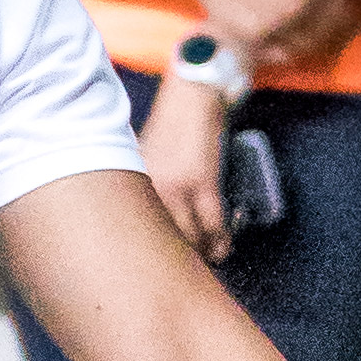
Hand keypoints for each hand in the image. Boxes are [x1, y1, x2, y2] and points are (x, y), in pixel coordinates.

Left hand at [142, 68, 233, 261]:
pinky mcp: (202, 180)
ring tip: (215, 258)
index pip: (139, 231)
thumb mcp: (151, 158)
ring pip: (190, 237)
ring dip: (206, 253)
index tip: (169, 263)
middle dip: (182, 258)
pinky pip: (213, 223)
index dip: (156, 252)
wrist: (194, 94)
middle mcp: (150, 188)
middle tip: (195, 266)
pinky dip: (221, 238)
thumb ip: (151, 187)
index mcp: (134, 184)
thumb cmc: (174, 125)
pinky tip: (225, 246)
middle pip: (163, 239)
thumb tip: (157, 218)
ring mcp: (175, 186)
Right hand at [182, 0, 360, 72]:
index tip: (337, 7)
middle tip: (323, 23)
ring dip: (309, 41)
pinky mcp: (251, 38)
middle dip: (329, 27)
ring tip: (303, 32)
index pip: (340, 7)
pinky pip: (280, 54)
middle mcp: (295, 10)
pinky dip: (286, 51)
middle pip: (326, 31)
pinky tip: (283, 41)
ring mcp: (272, 27)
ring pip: (304, 46)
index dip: (342, 7)